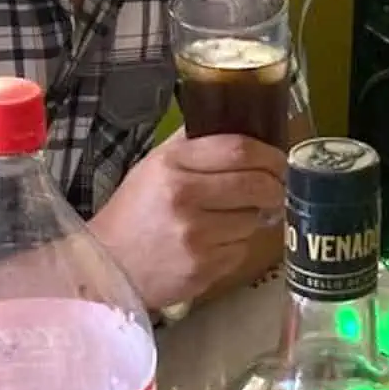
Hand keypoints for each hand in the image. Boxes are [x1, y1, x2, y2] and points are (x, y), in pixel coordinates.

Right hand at [90, 128, 285, 309]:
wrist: (110, 267)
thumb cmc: (134, 213)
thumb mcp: (153, 166)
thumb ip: (192, 145)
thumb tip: (234, 122)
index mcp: (172, 165)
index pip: (239, 149)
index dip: (270, 154)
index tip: (279, 161)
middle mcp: (184, 198)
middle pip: (256, 183)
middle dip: (275, 186)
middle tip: (276, 188)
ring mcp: (196, 236)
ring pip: (253, 219)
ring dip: (253, 217)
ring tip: (230, 218)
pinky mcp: (204, 267)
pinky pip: (241, 249)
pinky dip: (236, 245)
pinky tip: (214, 243)